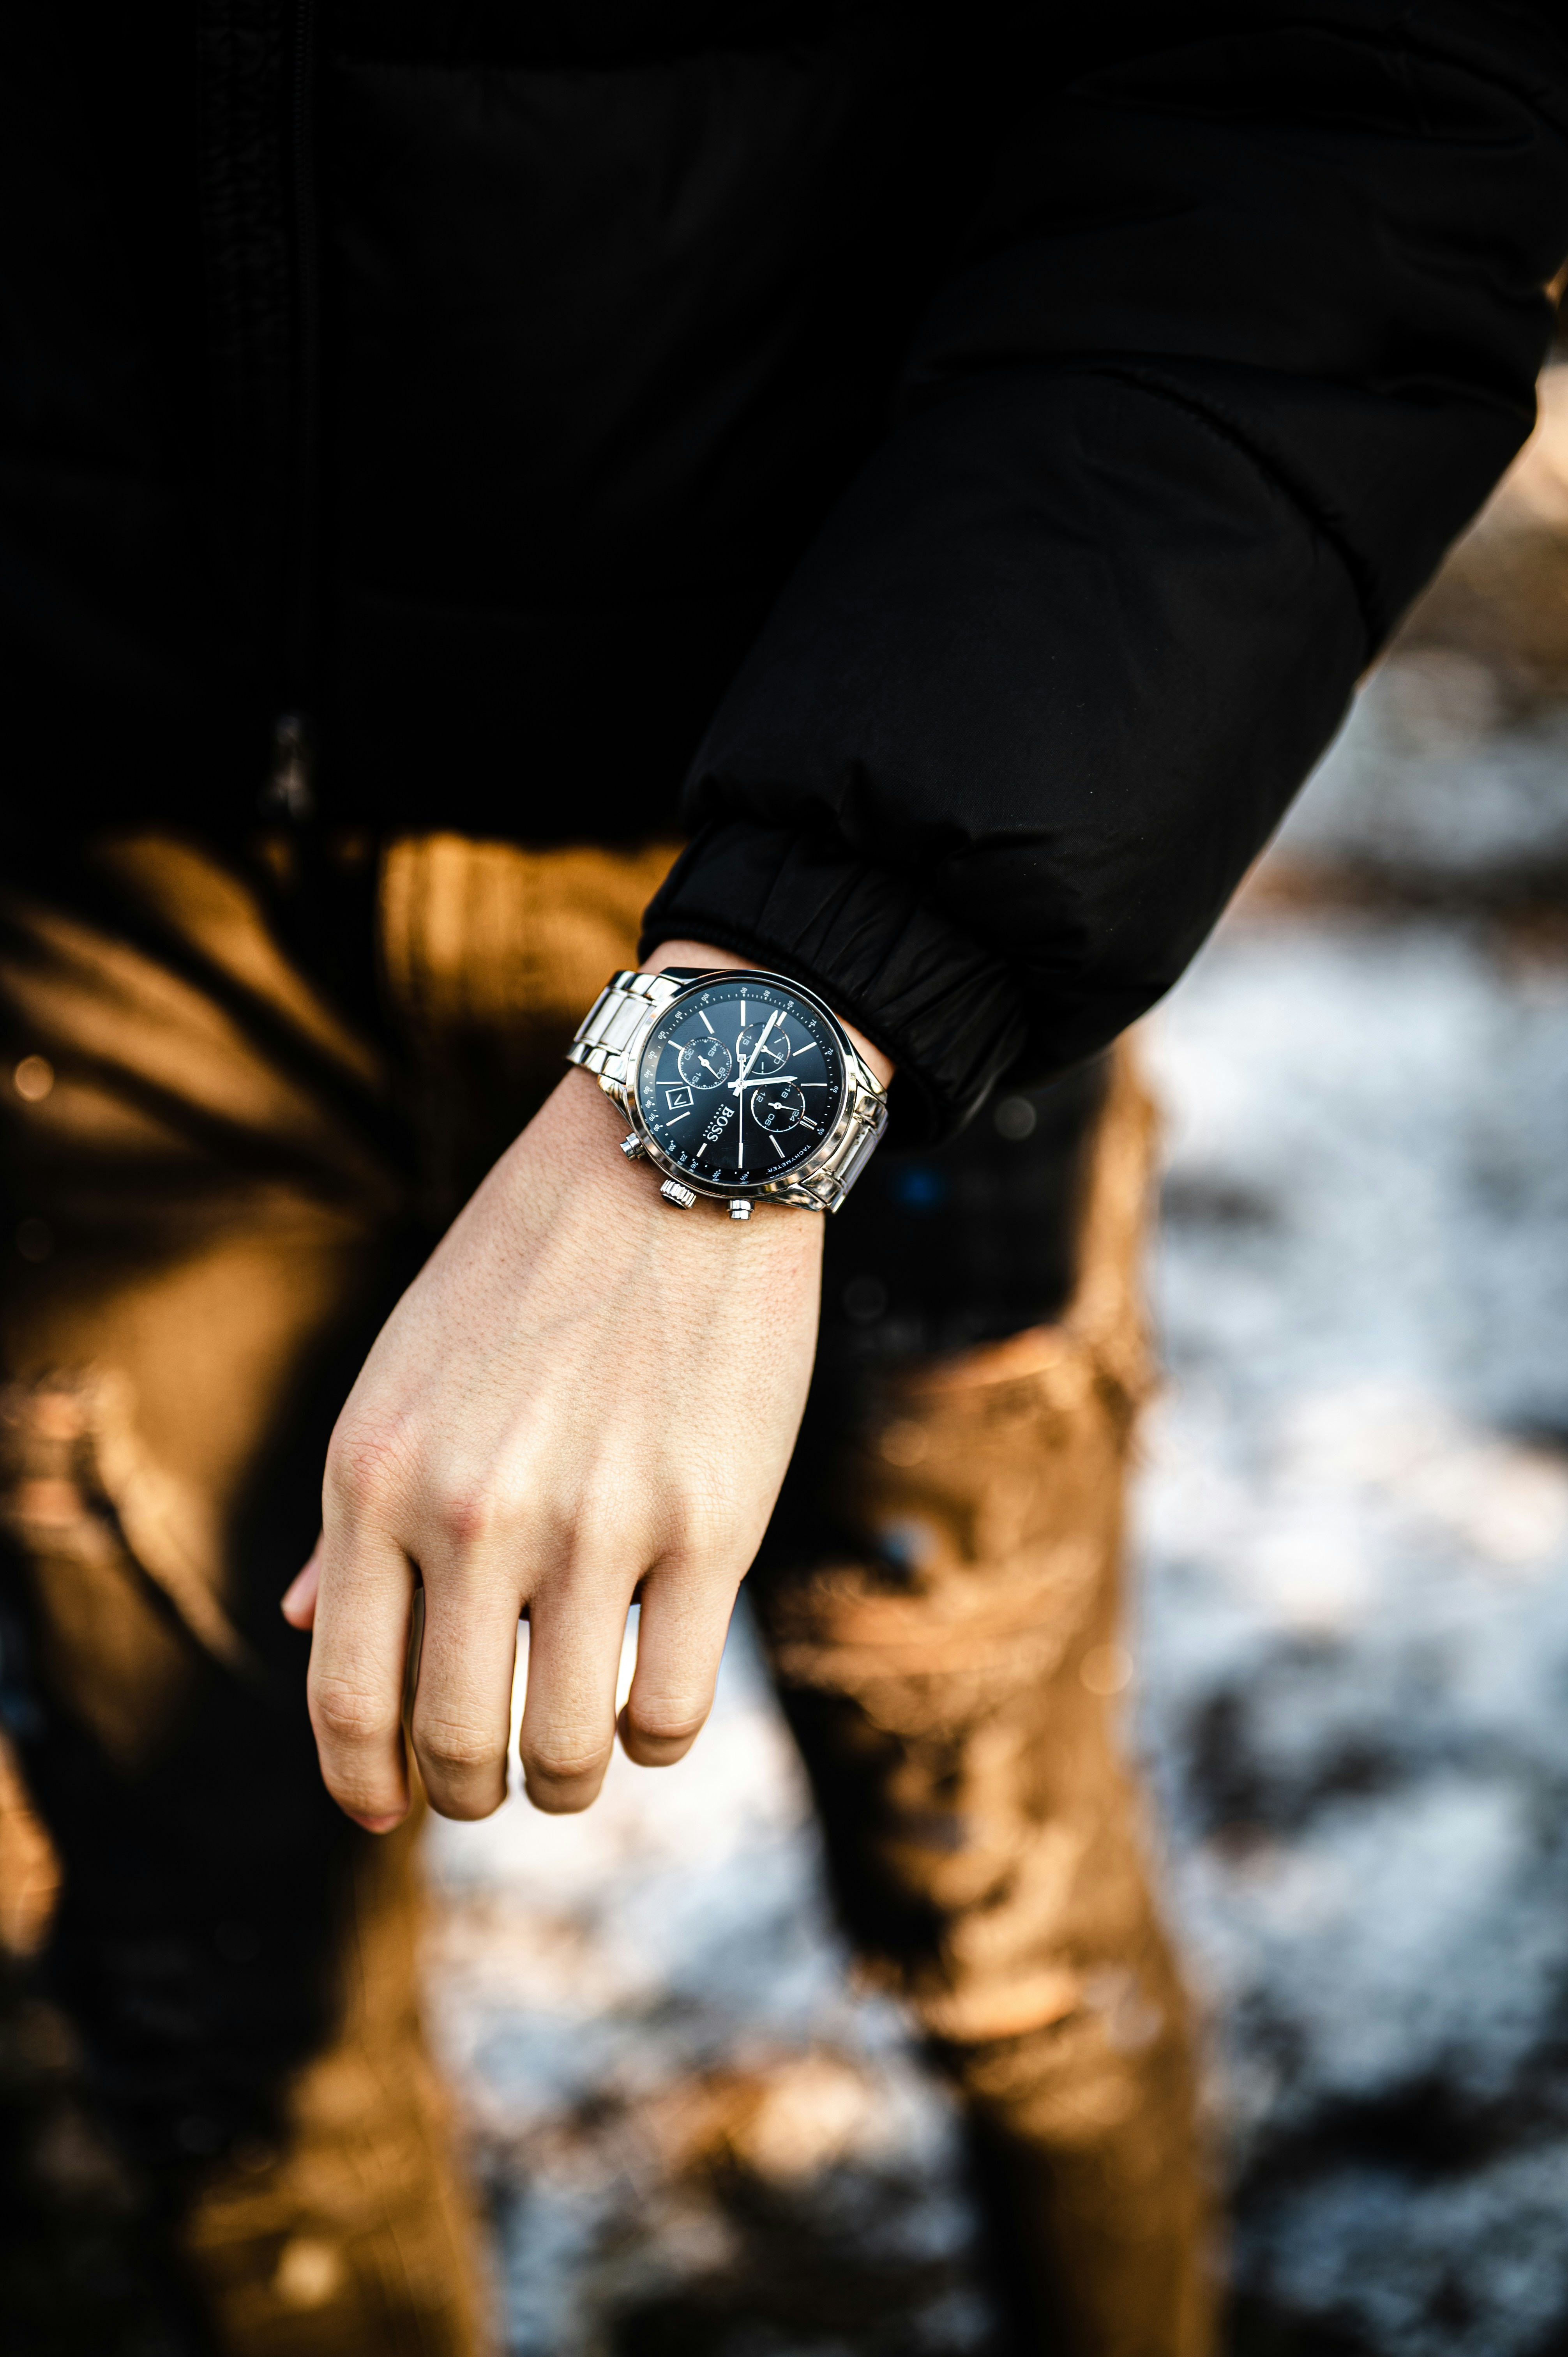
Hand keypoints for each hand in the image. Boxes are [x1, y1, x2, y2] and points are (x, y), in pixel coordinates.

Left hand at [282, 943, 889, 1827]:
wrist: (677, 1153)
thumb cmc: (531, 1262)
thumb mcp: (404, 1370)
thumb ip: (352, 1508)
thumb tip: (304, 1628)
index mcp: (376, 1472)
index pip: (345, 1694)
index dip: (361, 1779)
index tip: (383, 1808)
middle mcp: (472, 1513)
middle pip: (458, 1744)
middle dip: (471, 1790)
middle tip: (494, 1778)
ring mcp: (596, 1524)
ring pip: (568, 1749)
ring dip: (568, 1776)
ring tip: (577, 1754)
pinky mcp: (711, 1524)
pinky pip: (672, 1708)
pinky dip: (656, 1734)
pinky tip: (650, 1701)